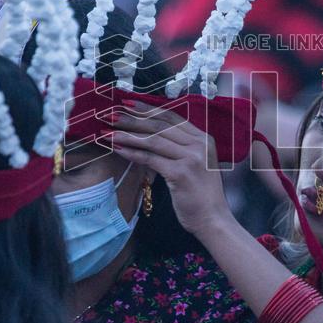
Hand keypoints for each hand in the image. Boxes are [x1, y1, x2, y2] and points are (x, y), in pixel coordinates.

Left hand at [107, 100, 229, 236]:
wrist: (213, 219)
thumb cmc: (201, 195)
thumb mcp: (195, 164)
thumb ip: (179, 149)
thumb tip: (148, 137)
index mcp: (204, 138)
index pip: (172, 117)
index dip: (148, 109)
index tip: (128, 103)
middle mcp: (199, 144)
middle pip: (160, 125)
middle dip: (133, 118)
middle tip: (111, 114)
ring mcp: (191, 158)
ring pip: (153, 140)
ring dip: (128, 135)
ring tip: (108, 132)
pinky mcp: (181, 173)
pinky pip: (151, 159)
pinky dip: (132, 153)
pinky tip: (118, 149)